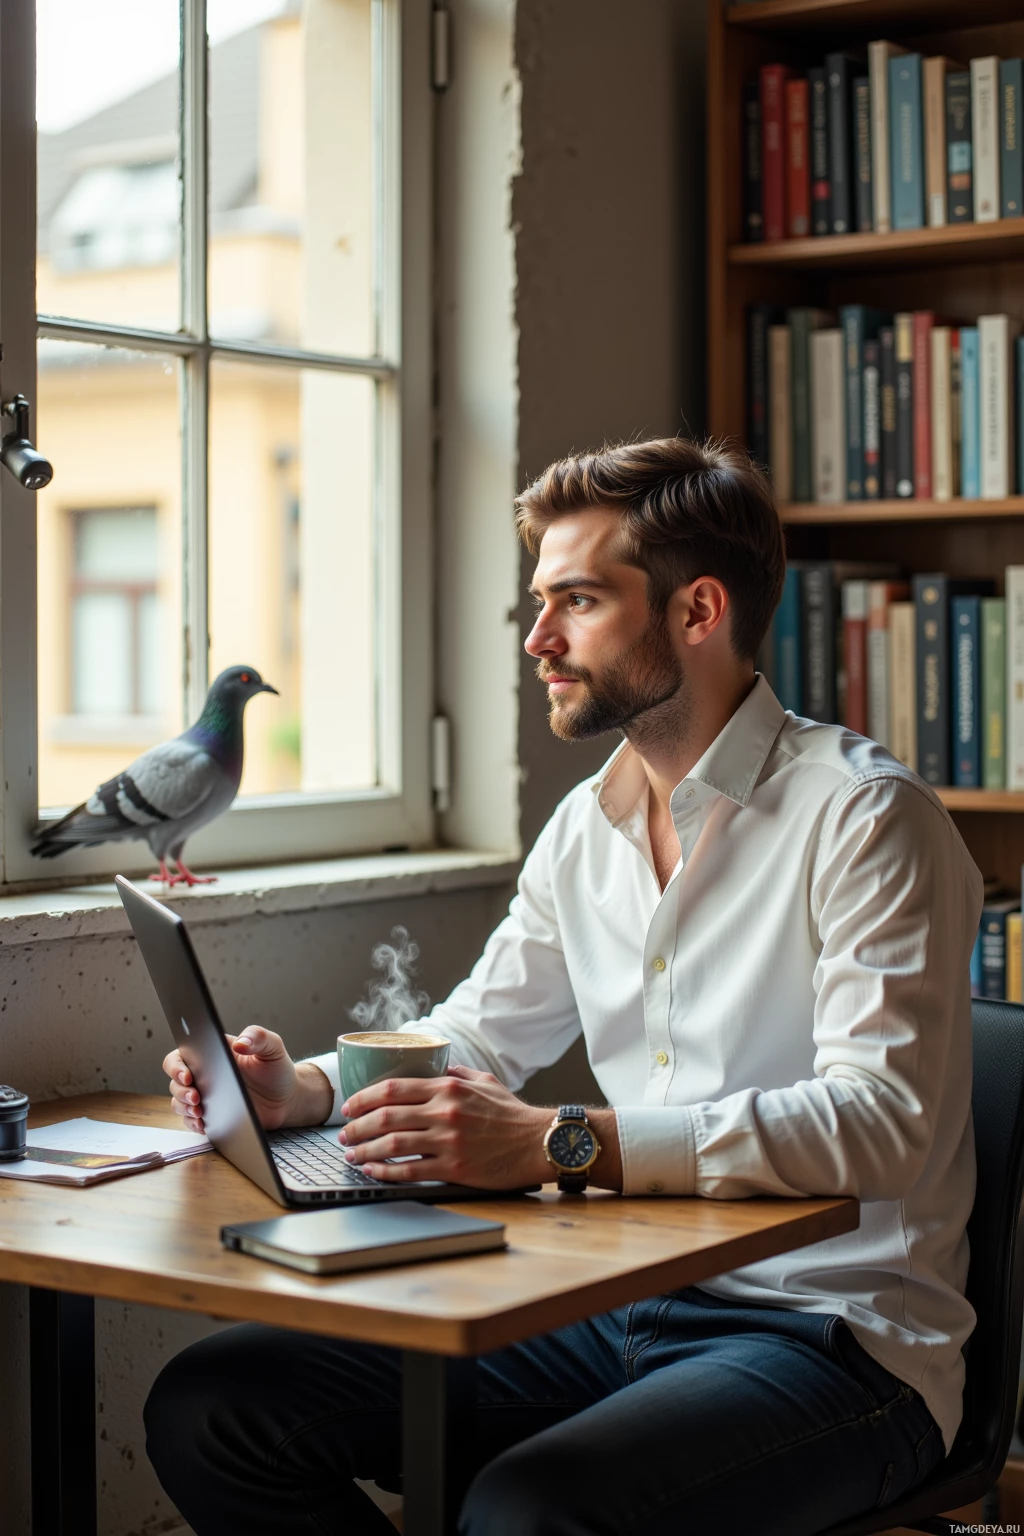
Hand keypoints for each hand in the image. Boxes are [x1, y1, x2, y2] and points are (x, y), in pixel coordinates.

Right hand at [162, 1026, 331, 1133]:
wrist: (287, 1099)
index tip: (187, 1075)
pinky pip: (192, 1121)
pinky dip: (193, 1123)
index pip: (181, 1056)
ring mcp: (206, 1097)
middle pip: (176, 1082)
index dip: (177, 1066)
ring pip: (180, 1102)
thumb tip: (240, 1043)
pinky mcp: (212, 1116)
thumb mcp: (273, 1047)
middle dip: (181, 1091)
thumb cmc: (277, 1069)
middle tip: (196, 1097)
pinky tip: (203, 1125)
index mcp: (213, 1054)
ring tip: (199, 1112)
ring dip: (184, 1108)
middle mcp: (204, 1075)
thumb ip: (258, 1037)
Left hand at [339, 1065, 552, 1187]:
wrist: (539, 1142)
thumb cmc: (513, 1113)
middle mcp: (445, 1112)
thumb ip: (456, 1073)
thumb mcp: (484, 1081)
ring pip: (392, 1145)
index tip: (349, 1107)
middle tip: (344, 1135)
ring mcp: (449, 1141)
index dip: (363, 1098)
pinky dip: (386, 1172)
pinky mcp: (454, 1169)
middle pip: (386, 1117)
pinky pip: (410, 1171)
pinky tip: (373, 1171)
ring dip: (365, 1151)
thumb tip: (433, 1067)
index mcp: (448, 1088)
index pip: (393, 1088)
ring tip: (352, 1155)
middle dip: (357, 1127)